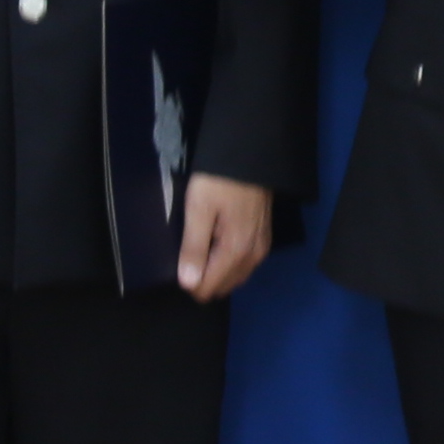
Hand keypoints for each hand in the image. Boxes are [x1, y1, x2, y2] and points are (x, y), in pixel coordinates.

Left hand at [176, 173, 275, 303]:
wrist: (252, 155)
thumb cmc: (220, 180)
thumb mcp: (199, 209)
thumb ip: (194, 247)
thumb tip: (188, 283)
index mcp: (235, 252)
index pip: (208, 288)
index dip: (188, 280)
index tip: (180, 257)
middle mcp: (253, 257)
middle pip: (222, 287)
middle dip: (202, 278)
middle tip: (189, 250)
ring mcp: (261, 249)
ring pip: (234, 278)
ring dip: (216, 271)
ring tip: (201, 245)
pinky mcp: (264, 239)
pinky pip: (243, 266)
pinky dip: (228, 263)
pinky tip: (217, 244)